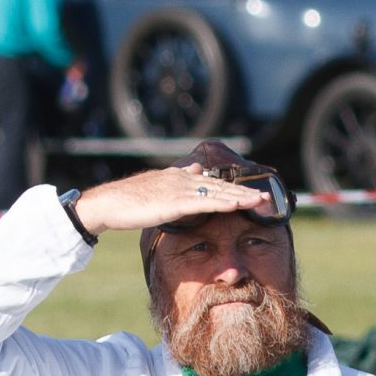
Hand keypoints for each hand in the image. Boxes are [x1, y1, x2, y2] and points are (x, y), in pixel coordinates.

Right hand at [70, 166, 267, 235]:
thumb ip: (178, 183)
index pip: (213, 181)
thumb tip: (196, 171)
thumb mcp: (157, 190)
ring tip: (261, 199)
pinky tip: (239, 204)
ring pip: (218, 191)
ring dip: (241, 195)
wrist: (108, 203)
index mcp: (180, 177)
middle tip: (267, 194)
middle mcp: (183, 178)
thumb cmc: (129, 202)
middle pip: (221, 184)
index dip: (234, 186)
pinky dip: (224, 202)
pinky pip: (205, 202)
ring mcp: (180, 189)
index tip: (252, 189)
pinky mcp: (175, 202)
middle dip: (245, 189)